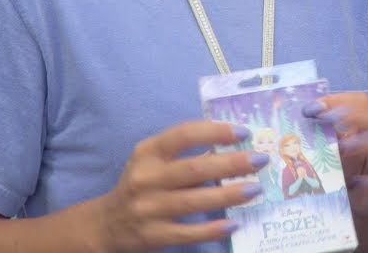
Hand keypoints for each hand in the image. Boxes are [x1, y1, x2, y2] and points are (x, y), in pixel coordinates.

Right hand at [96, 120, 266, 252]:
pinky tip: (234, 223)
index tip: (243, 132)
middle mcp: (146, 178)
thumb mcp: (153, 159)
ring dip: (228, 195)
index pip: (183, 135)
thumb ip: (183, 149)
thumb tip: (232, 142)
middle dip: (232, 164)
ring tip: (255, 189)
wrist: (107, 223)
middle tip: (260, 160)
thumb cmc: (142, 183)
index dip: (215, 131)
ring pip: (194, 200)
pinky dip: (212, 229)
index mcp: (148, 152)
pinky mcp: (153, 235)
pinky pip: (188, 232)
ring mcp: (149, 208)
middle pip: (194, 169)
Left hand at [304, 92, 367, 218]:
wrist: (364, 203)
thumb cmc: (348, 172)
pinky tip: (359, 182)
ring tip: (346, 147)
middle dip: (357, 115)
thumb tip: (308, 121)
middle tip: (329, 119)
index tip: (312, 108)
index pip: (363, 102)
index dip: (339, 101)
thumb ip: (327, 137)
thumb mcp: (334, 152)